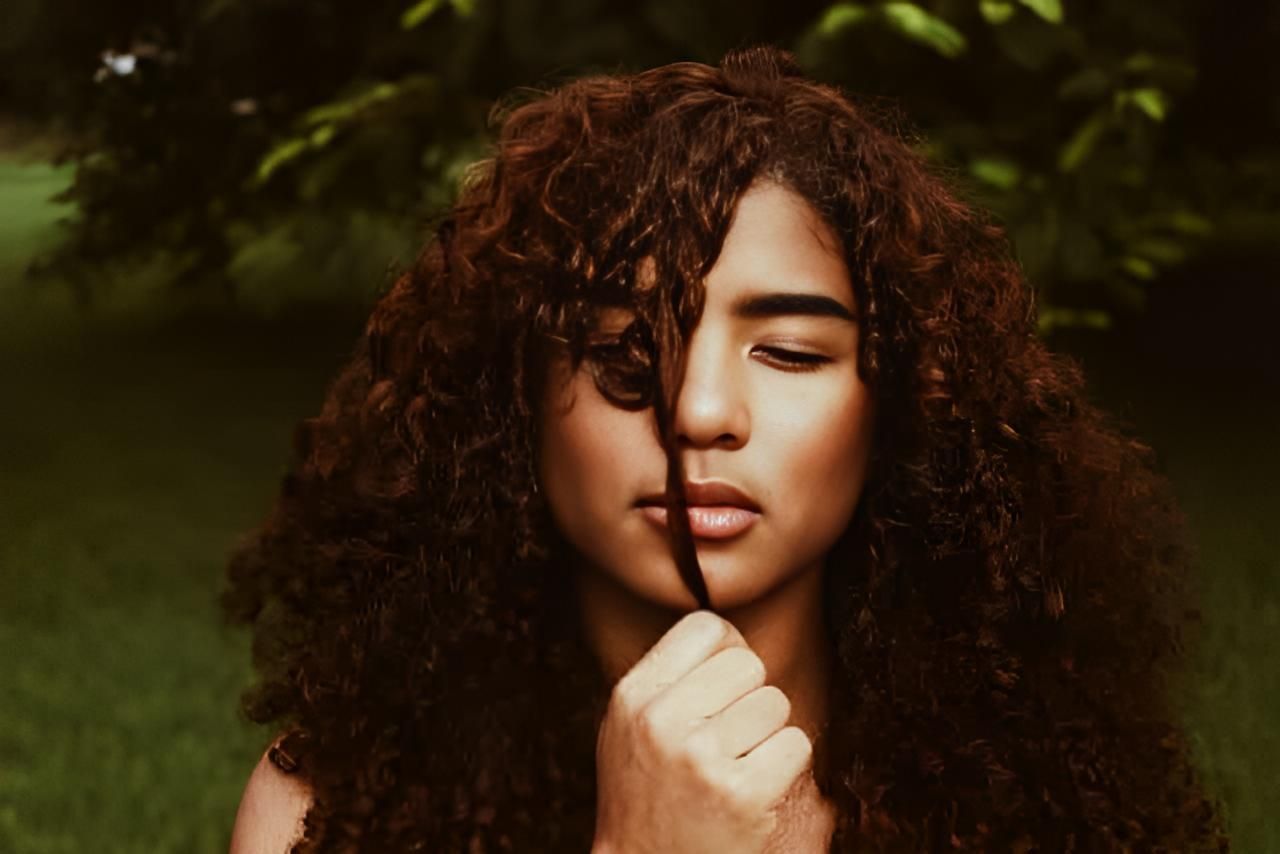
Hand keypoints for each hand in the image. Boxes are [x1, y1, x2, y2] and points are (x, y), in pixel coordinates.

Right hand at [591, 610, 818, 853]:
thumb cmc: (645, 795)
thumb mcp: (631, 727)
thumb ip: (669, 680)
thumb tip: (730, 635)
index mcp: (633, 696)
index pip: (706, 627)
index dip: (728, 651)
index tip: (725, 684)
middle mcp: (662, 720)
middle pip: (748, 664)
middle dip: (750, 697)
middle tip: (732, 735)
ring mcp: (701, 757)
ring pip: (776, 703)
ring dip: (769, 734)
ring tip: (739, 764)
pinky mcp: (742, 794)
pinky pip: (796, 744)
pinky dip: (787, 766)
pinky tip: (756, 787)